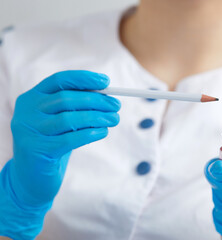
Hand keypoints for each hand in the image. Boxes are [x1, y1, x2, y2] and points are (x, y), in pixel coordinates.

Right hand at [0, 70, 119, 238]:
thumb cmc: (52, 144)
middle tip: (116, 106)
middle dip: (97, 101)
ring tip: (114, 120)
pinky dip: (91, 133)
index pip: (59, 80)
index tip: (107, 82)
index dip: (84, 78)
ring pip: (69, 119)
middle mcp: (26, 111)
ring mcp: (29, 131)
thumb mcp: (61, 122)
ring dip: (97, 118)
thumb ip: (77, 107)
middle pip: (67, 99)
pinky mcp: (37, 150)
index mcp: (32, 98)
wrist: (31, 177)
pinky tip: (103, 132)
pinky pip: (70, 139)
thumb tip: (107, 95)